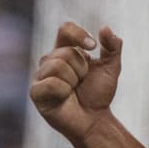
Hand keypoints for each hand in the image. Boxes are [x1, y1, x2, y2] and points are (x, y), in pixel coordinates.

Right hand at [29, 22, 122, 145]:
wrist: (95, 120)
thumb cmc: (99, 93)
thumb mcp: (111, 67)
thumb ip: (112, 46)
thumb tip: (105, 28)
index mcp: (65, 50)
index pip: (65, 29)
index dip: (79, 34)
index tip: (93, 46)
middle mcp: (50, 61)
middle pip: (65, 51)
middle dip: (82, 68)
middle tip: (82, 81)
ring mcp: (40, 77)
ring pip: (57, 65)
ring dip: (73, 79)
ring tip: (73, 90)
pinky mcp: (36, 92)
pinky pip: (50, 83)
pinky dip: (64, 91)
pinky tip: (65, 97)